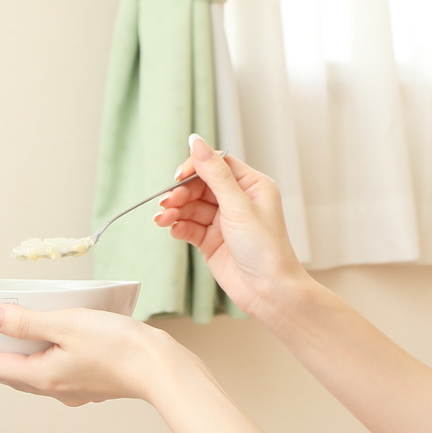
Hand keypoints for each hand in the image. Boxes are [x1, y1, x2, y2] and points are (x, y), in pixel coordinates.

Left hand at [0, 305, 188, 405]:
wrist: (159, 368)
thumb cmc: (116, 344)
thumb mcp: (66, 324)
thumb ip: (25, 321)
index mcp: (41, 376)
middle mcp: (53, 388)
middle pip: (10, 377)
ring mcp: (72, 390)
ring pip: (30, 379)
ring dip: (10, 369)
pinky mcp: (89, 385)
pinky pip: (51, 377)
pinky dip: (36, 367)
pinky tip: (43, 360)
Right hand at [155, 135, 310, 317]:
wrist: (269, 292)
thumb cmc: (265, 248)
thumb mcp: (238, 206)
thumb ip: (215, 174)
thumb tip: (196, 141)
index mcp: (252, 186)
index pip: (218, 164)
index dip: (196, 167)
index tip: (178, 176)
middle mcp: (238, 201)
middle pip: (200, 185)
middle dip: (181, 193)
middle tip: (166, 202)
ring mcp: (224, 222)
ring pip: (192, 207)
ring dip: (175, 211)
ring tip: (162, 219)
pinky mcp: (212, 242)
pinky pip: (190, 227)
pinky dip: (178, 226)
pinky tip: (171, 229)